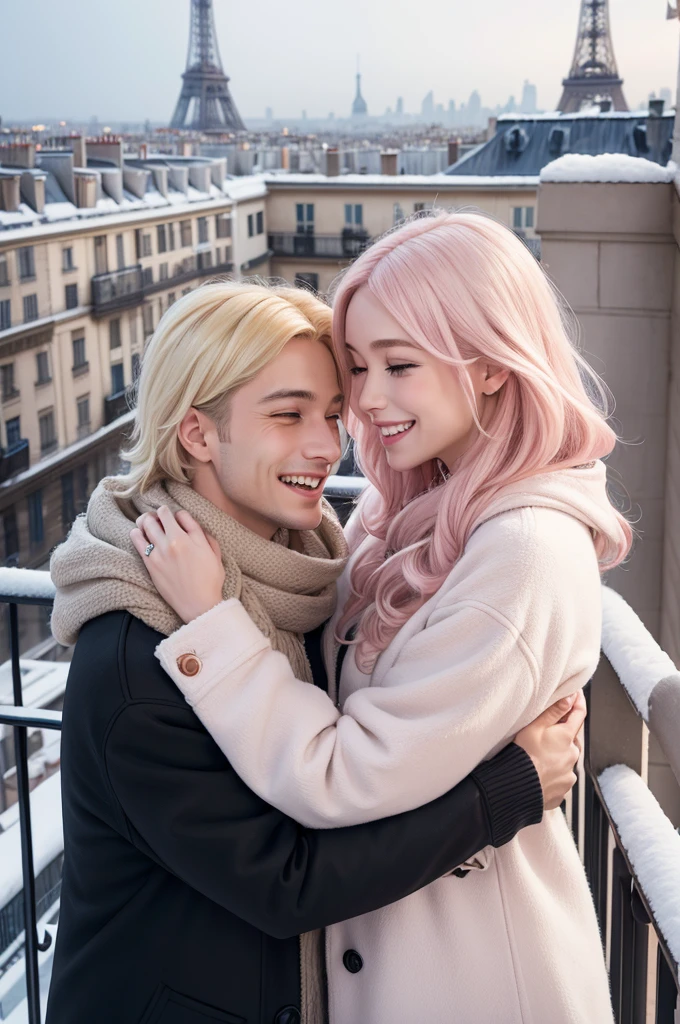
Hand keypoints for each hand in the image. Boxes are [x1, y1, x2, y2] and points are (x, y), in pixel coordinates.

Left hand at [131, 506, 225, 622]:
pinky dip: (137, 532)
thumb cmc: (210, 581)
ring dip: (147, 520)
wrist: (198, 604)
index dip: (179, 515)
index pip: (182, 514)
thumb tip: (193, 526)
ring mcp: (161, 551)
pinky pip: (137, 539)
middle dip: (161, 513)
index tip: (178, 521)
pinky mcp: (150, 562)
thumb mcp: (215, 555)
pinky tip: (139, 533)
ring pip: (147, 523)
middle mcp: (176, 541)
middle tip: (160, 519)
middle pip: (162, 514)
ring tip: (149, 524)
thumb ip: (206, 537)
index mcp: (194, 538)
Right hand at [514, 691, 585, 810]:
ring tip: (539, 758)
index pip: (579, 715)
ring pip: (566, 760)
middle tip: (546, 734)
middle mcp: (572, 756)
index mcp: (567, 737)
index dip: (578, 702)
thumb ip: (555, 711)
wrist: (517, 787)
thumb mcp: (535, 726)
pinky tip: (540, 773)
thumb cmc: (523, 755)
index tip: (577, 694)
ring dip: (557, 756)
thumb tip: (571, 697)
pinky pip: (560, 778)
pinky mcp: (563, 791)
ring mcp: (569, 775)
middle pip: (572, 740)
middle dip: (563, 735)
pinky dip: (553, 774)